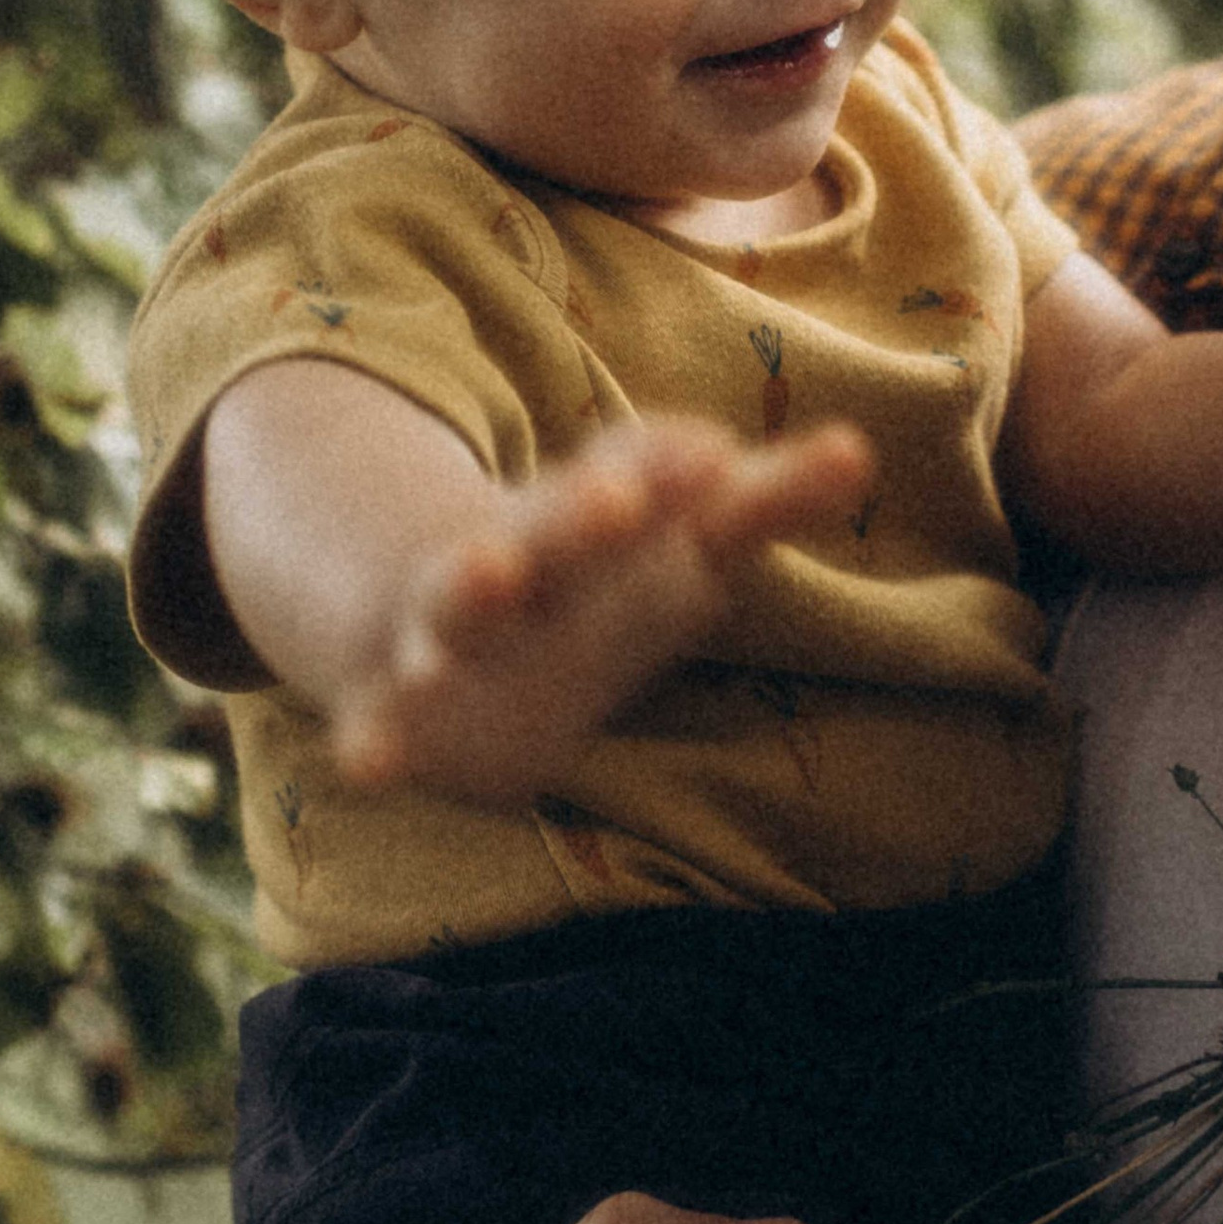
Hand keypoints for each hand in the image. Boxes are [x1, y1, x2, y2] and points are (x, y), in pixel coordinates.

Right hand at [331, 414, 872, 799]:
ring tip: (490, 576)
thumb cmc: (597, 578)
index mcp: (598, 521)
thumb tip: (854, 456)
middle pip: (556, 535)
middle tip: (616, 501)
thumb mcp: (677, 537)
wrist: (454, 636)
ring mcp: (455, 626)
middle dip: (583, 518)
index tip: (720, 459)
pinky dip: (374, 740)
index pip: (653, 489)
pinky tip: (368, 767)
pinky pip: (379, 723)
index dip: (678, 478)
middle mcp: (527, 562)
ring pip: (459, 608)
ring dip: (474, 589)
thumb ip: (763, 499)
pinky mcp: (398, 702)